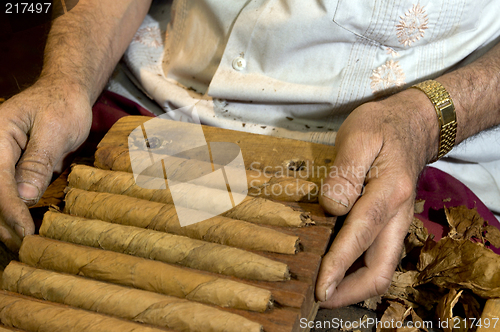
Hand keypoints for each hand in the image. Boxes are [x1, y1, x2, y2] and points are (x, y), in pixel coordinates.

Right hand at [0, 77, 91, 249]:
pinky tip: (20, 226)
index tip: (25, 232)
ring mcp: (0, 158)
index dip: (10, 209)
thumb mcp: (55, 130)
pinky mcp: (9, 165)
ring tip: (20, 242)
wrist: (66, 94)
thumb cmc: (62, 107)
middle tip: (22, 245)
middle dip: (3, 221)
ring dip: (5, 219)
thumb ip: (38, 161)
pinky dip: (13, 208)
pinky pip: (7, 190)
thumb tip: (24, 196)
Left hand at [315, 88, 438, 307]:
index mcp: (389, 192)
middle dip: (350, 291)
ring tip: (326, 292)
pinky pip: (378, 255)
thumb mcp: (358, 136)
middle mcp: (398, 215)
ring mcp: (397, 222)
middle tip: (320, 298)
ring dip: (355, 285)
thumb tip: (331, 208)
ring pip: (382, 267)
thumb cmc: (381, 127)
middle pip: (381, 268)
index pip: (360, 236)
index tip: (319, 286)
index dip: (338, 264)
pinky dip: (359, 270)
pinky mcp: (391, 222)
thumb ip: (344, 173)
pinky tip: (338, 270)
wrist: (412, 124)